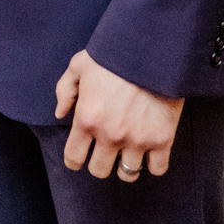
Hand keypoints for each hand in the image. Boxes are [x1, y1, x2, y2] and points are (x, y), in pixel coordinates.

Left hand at [55, 50, 181, 181]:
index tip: (80, 157)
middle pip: (99, 170)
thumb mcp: (79, 65)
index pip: (74, 158)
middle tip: (106, 151)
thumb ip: (65, 90)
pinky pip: (157, 169)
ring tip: (129, 153)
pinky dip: (154, 164)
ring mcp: (137, 140)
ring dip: (126, 166)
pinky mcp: (163, 139)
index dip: (74, 160)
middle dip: (100, 162)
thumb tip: (60, 113)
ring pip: (127, 174)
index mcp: (87, 119)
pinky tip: (151, 153)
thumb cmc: (113, 54)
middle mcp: (110, 135)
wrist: (153, 49)